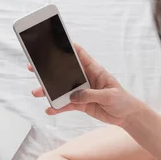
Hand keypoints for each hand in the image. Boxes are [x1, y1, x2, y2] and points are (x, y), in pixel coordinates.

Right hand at [30, 44, 144, 126]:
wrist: (127, 117)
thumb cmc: (122, 101)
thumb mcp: (109, 96)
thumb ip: (91, 94)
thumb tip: (74, 96)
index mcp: (95, 71)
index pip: (80, 55)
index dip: (68, 47)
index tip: (53, 42)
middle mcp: (86, 79)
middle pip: (65, 72)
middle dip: (49, 70)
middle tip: (33, 67)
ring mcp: (82, 92)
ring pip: (62, 90)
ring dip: (49, 91)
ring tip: (37, 92)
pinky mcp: (81, 104)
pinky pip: (66, 105)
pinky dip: (58, 107)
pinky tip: (49, 109)